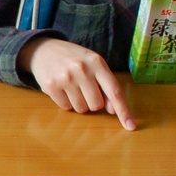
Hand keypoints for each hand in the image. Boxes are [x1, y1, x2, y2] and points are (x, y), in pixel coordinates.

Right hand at [20, 36, 135, 129]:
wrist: (44, 49)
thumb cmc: (74, 59)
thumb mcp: (93, 65)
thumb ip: (105, 85)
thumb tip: (113, 109)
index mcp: (97, 62)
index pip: (114, 91)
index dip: (124, 111)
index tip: (131, 126)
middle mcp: (82, 69)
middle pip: (96, 105)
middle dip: (92, 102)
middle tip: (84, 88)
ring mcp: (65, 78)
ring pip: (81, 109)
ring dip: (78, 103)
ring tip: (71, 87)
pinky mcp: (51, 86)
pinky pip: (66, 107)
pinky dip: (65, 102)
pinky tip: (61, 88)